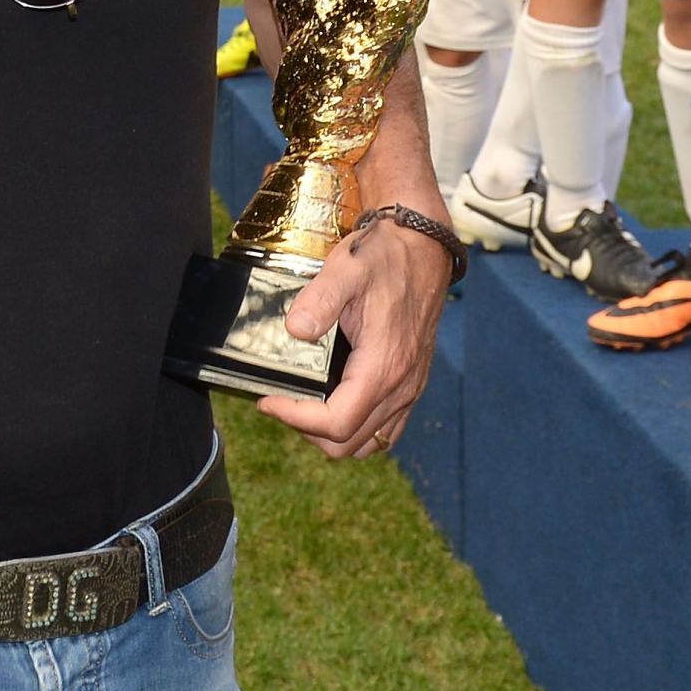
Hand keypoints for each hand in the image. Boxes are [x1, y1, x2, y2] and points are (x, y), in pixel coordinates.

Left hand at [259, 218, 448, 458]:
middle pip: (350, 444)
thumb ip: (320, 299)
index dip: (296, 420)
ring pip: (369, 443)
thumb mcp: (347, 268)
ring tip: (303, 405)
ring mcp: (410, 388)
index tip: (267, 401)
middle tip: (280, 402)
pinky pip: (385, 427)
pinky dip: (357, 427)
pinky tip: (333, 400)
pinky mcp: (412, 383)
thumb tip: (296, 330)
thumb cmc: (385, 256)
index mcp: (384, 365)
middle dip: (309, 431)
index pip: (337, 423)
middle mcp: (402, 386)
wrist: (422, 246)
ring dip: (332, 434)